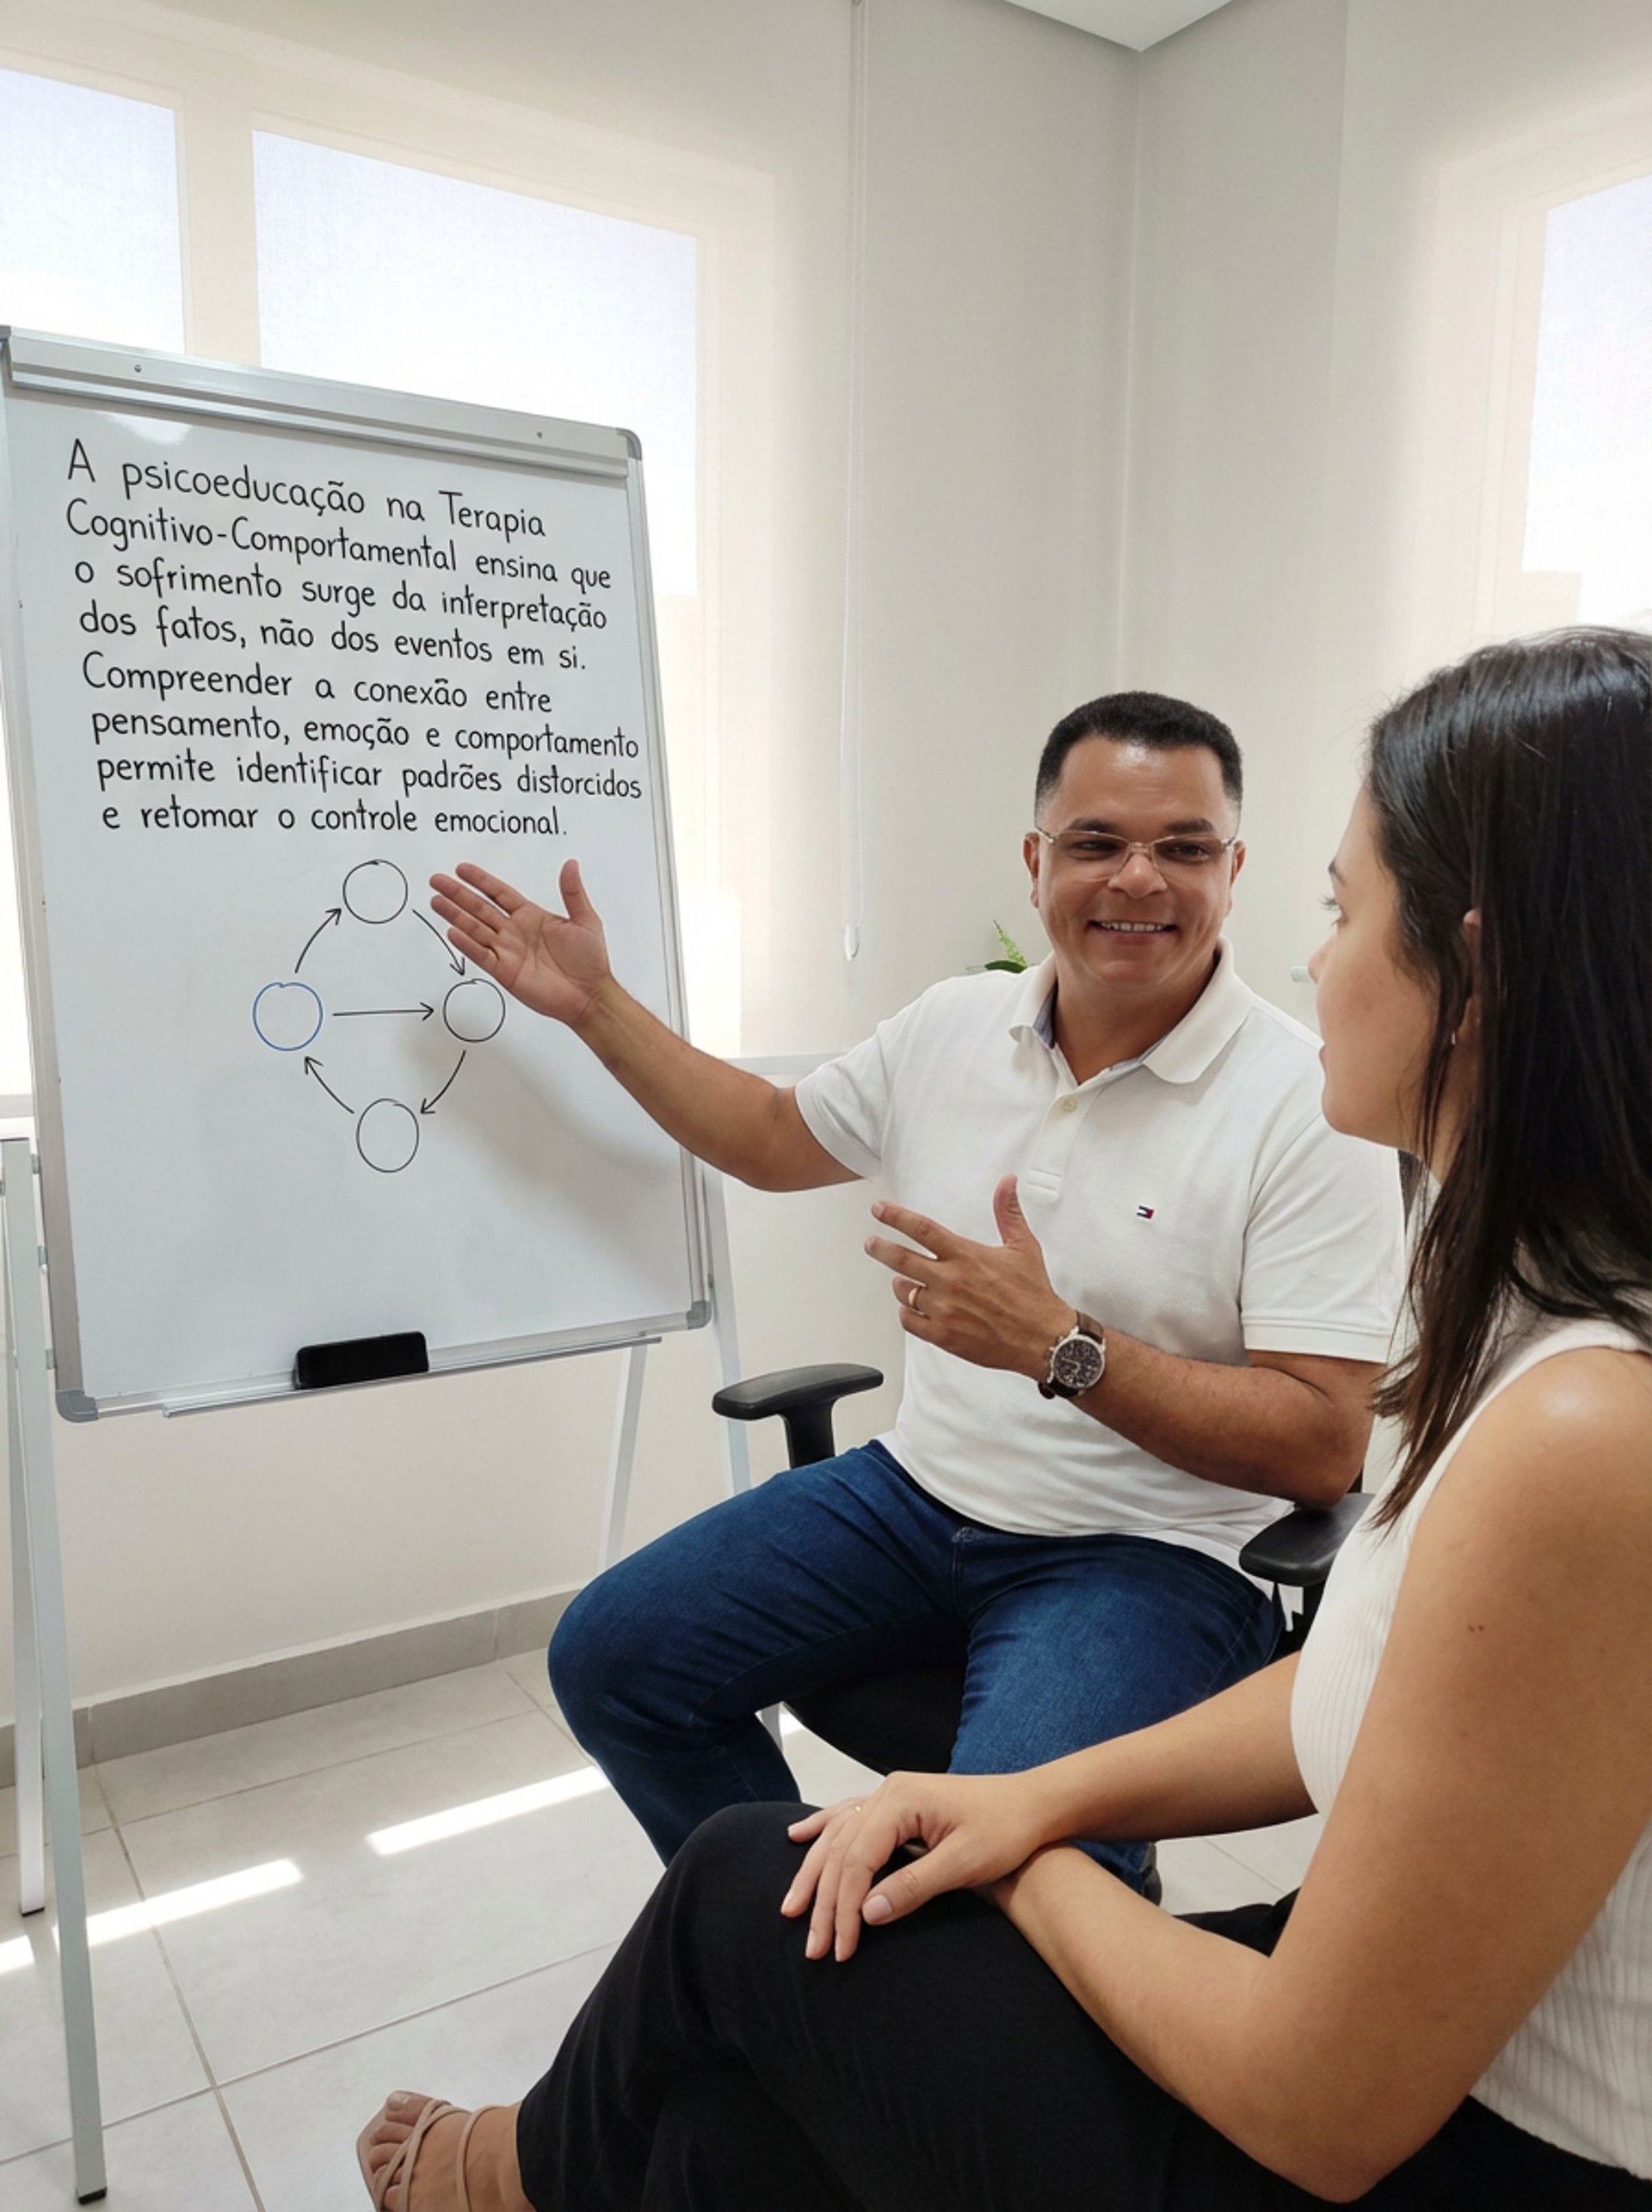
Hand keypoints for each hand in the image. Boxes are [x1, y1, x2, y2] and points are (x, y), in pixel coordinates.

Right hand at [429, 859, 612, 1025]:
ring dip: (455, 915)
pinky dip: (467, 944)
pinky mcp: (505, 971)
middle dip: (458, 894)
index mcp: (531, 917)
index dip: (481, 881)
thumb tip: (571, 865)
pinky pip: (481, 954)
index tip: (463, 869)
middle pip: (480, 908)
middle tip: (438, 880)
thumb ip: (573, 892)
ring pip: (475, 928)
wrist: (589, 995)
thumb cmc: (590, 961)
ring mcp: (507, 951)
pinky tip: (453, 931)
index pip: (500, 893)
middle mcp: (515, 932)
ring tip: (437, 901)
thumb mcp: (586, 920)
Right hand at [780, 1770, 1055, 1961]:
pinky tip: (798, 1837)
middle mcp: (888, 1791)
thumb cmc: (1006, 1829)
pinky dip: (823, 1830)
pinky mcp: (898, 1805)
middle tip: (813, 1947)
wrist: (1034, 1803)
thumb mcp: (964, 1863)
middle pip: (841, 1849)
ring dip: (815, 1873)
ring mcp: (891, 1794)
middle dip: (825, 1900)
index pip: (857, 1858)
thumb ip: (914, 1886)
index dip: (845, 1906)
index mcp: (902, 1799)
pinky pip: (848, 1818)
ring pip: (838, 1835)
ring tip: (792, 1908)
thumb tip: (867, 1914)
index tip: (841, 1948)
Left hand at [864, 1176, 1071, 1379]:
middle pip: (900, 1259)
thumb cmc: (1033, 1295)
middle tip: (872, 1243)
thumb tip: (1007, 1182)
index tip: (879, 1210)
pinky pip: (909, 1321)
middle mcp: (950, 1280)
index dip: (895, 1217)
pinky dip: (907, 1313)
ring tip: (906, 1282)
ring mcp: (944, 1309)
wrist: (1042, 1339)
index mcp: (966, 1256)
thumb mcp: (1023, 1246)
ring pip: (903, 1291)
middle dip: (880, 1248)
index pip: (922, 1229)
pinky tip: (914, 1309)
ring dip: (900, 1284)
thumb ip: (1007, 1212)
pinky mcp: (943, 1335)